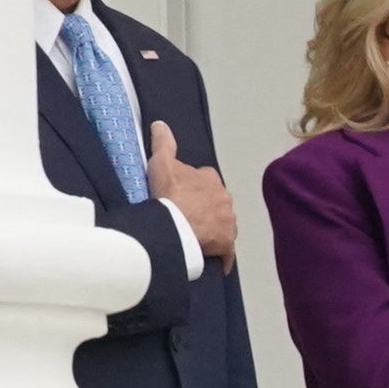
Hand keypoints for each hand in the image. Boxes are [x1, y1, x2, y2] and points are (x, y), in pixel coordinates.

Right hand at [148, 121, 237, 273]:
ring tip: (195, 237)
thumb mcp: (161, 164)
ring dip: (212, 229)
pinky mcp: (227, 244)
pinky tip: (217, 263)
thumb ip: (163, 143)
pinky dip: (222, 256)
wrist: (176, 225)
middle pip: (216, 203)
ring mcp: (228, 222)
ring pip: (222, 224)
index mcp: (211, 180)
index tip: (182, 194)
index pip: (205, 179)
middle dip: (206, 208)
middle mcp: (225, 199)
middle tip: (186, 217)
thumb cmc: (168, 194)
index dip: (194, 186)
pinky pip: (227, 252)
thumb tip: (160, 124)